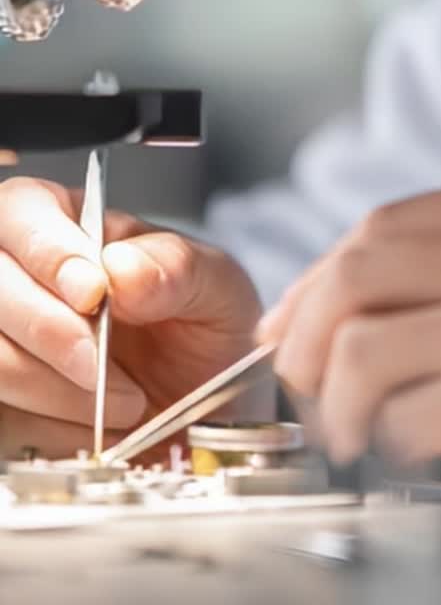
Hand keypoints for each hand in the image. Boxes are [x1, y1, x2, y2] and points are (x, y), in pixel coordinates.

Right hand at [0, 176, 263, 458]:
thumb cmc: (205, 328)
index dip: (49, 253)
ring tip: (122, 402)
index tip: (92, 294)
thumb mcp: (216, 286)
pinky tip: (95, 430)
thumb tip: (122, 269)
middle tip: (103, 366)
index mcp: (69, 221)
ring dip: (55, 390)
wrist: (210, 405)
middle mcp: (24, 272)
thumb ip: (177, 268)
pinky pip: (4, 417)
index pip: (26, 211)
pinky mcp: (7, 399)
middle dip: (52, 333)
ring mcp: (9, 335)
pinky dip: (50, 431)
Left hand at [259, 175, 440, 533]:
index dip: (320, 276)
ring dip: (332, 397)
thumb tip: (333, 299)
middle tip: (299, 377)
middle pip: (355, 270)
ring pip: (359, 344)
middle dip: (306, 331)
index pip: (382, 225)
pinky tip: (392, 455)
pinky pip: (398, 417)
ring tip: (344, 429)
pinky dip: (378, 443)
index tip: (293, 321)